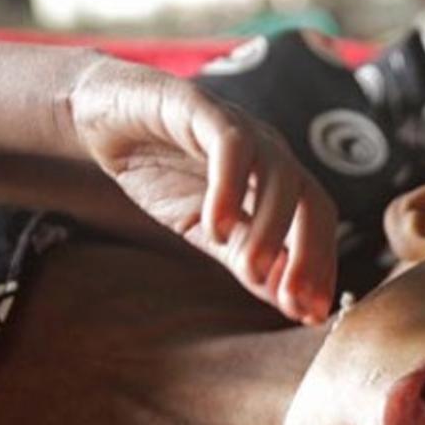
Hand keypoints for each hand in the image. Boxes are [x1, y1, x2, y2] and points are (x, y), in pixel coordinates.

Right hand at [69, 55, 336, 323]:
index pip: (317, 227)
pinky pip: (231, 147)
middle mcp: (272, 154)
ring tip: (250, 272)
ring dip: (270, 229)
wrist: (104, 118)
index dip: (320, 270)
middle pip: (313, 202)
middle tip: (295, 302)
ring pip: (279, 176)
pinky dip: (230, 188)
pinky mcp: (205, 109)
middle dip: (311, 255)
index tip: (313, 316)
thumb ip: (244, 258)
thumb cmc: (163, 173)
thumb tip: (286, 302)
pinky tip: (216, 227)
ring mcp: (244, 130)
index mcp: (280, 183)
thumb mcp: (207, 229)